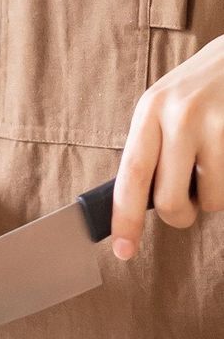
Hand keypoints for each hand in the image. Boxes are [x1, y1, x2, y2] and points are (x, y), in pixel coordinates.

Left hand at [112, 34, 223, 259]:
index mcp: (149, 111)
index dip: (125, 220)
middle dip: (178, 217)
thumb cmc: (202, 88)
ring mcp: (216, 120)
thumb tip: (133, 206)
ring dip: (212, 198)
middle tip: (186, 209)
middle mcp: (179, 114)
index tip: (123, 250)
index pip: (130, 178)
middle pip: (169, 199)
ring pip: (210, 198)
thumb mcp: (165, 108)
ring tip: (214, 171)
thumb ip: (150, 150)